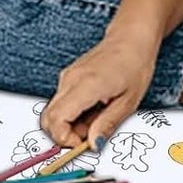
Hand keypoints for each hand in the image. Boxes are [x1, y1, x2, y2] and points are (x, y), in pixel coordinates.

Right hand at [40, 27, 158, 150]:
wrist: (131, 38)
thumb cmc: (134, 64)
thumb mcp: (128, 101)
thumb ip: (108, 124)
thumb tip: (94, 144)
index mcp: (86, 85)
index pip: (56, 120)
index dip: (65, 139)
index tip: (83, 143)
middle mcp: (71, 79)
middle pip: (48, 118)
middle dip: (65, 134)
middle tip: (91, 134)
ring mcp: (67, 76)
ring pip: (54, 111)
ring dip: (71, 123)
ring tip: (98, 117)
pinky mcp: (69, 76)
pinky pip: (62, 102)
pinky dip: (73, 112)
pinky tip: (94, 108)